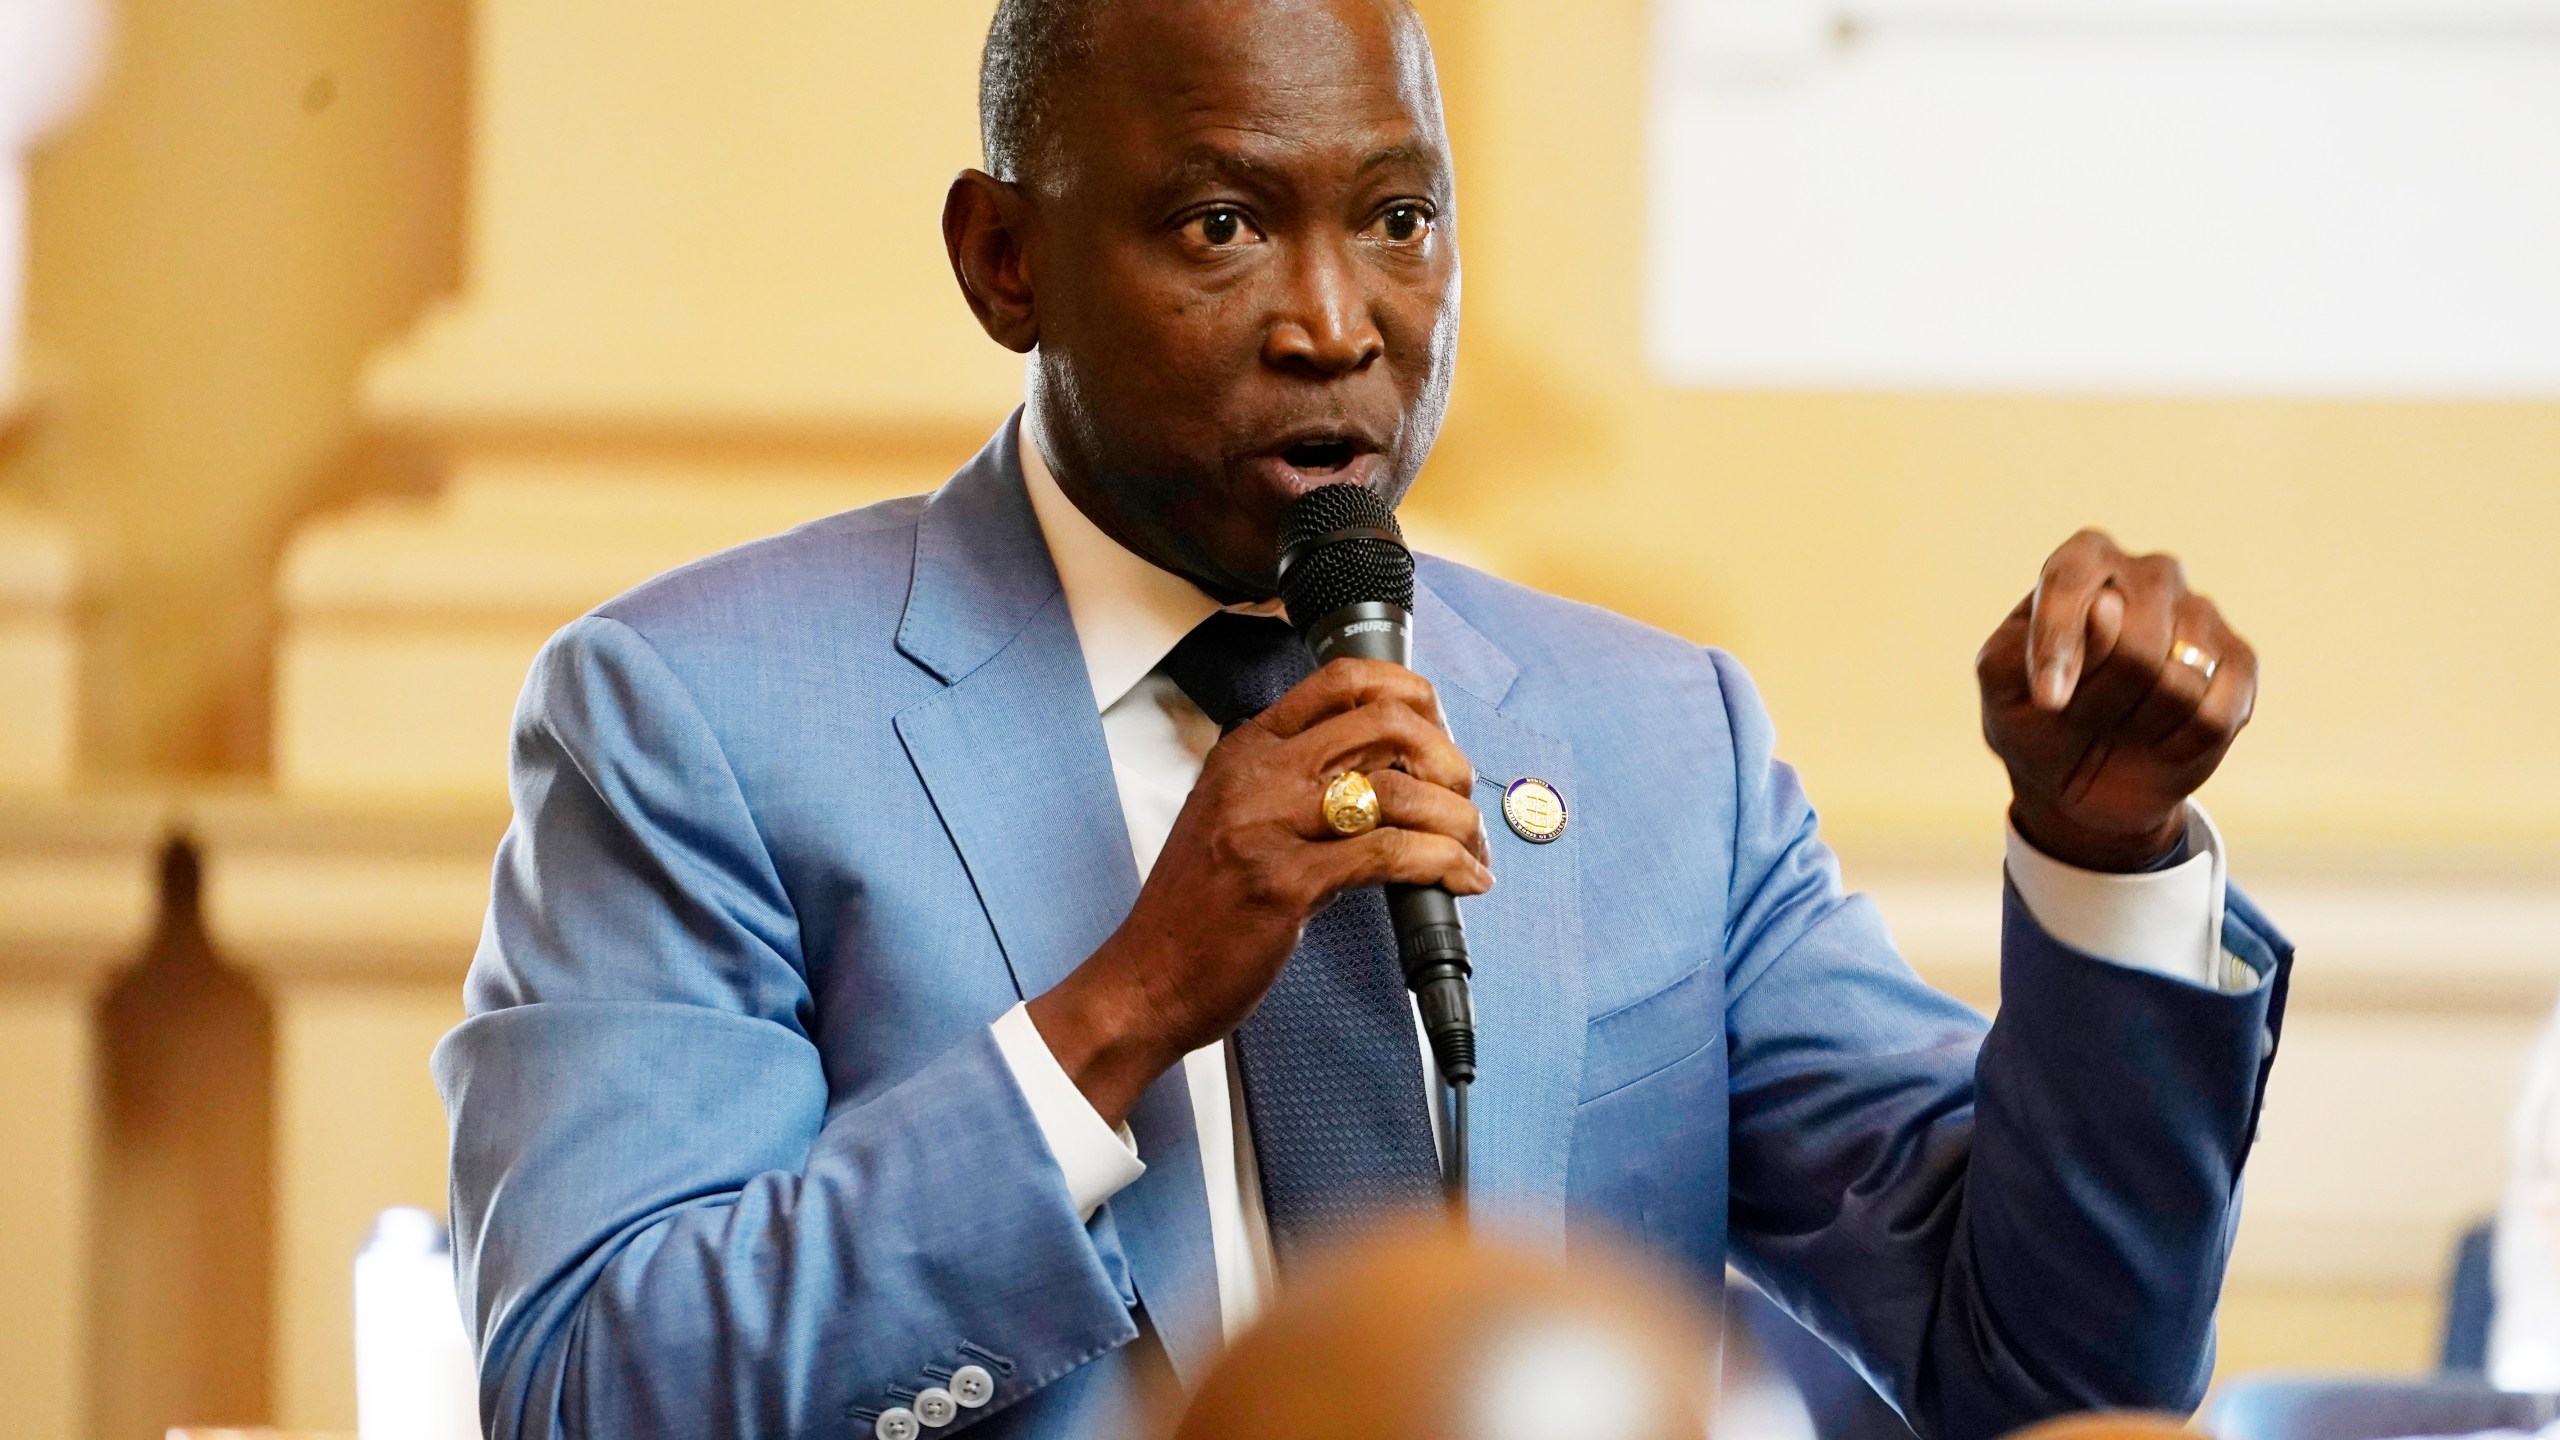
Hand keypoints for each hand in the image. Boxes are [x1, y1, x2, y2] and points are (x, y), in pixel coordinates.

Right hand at [1027, 659, 1493, 1125]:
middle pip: (1383, 723)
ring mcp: (1266, 826)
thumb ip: (1297, 784)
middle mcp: (1256, 774)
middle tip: (1464, 797)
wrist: (1146, 980)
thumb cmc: (1199, 910)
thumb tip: (1392, 771)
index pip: (1342, 681)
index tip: (1441, 728)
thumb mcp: (1236, 818)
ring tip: (1470, 848)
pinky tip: (1459, 880)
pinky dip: (1440, 863)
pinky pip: (1387, 854)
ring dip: (1455, 818)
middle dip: (1447, 757)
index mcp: (1247, 749)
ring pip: (1395, 787)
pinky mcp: (1283, 884)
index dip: (1410, 692)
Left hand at [1977, 530, 2258, 872]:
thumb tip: (2108, 609)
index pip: (2073, 579)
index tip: (2047, 702)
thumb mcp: (2003, 686)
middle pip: (2136, 642)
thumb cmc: (2032, 718)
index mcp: (2084, 561)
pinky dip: (2176, 745)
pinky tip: (2157, 738)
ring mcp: (2202, 614)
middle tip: (2077, 715)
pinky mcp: (2239, 663)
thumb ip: (2036, 643)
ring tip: (2116, 722)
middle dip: (2097, 699)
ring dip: (2135, 725)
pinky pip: (2214, 715)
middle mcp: (2151, 574)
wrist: (2078, 781)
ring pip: (2178, 682)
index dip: (2059, 644)